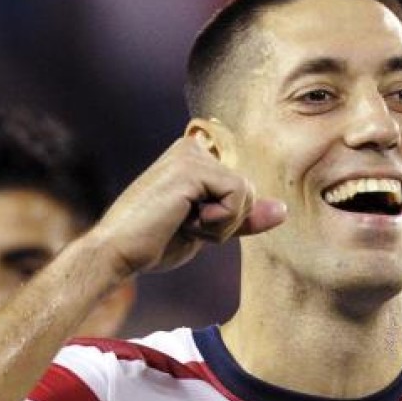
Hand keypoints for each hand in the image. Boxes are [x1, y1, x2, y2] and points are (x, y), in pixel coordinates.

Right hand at [94, 136, 285, 276]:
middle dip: (227, 221)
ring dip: (222, 223)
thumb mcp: (209, 230)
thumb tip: (284, 210)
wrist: (118, 253)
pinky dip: (219, 220)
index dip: (228, 218)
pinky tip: (184, 220)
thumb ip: (242, 217)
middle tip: (185, 225)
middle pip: (250, 190)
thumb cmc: (155, 243)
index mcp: (195, 157)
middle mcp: (193, 148)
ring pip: (247, 194)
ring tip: (182, 223)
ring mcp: (192, 153)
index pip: (242, 190)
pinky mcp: (192, 167)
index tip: (187, 223)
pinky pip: (238, 196)